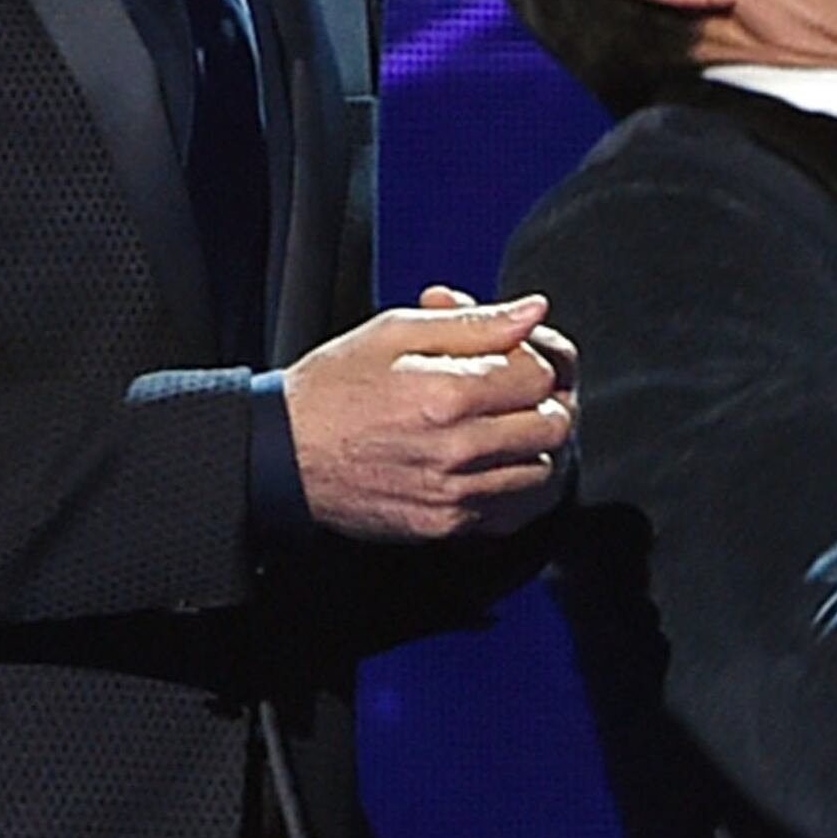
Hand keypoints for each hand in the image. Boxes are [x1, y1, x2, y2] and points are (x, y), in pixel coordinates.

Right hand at [285, 287, 574, 541]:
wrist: (283, 455)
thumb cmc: (334, 388)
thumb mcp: (395, 332)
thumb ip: (474, 323)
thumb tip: (534, 311)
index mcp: (447, 393)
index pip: (540, 375)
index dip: (531, 359)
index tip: (507, 359)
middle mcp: (457, 450)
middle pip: (552, 425)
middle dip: (542, 402)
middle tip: (513, 392)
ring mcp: (454, 494)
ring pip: (542, 472)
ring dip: (532, 447)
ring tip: (498, 426)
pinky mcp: (446, 525)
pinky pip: (514, 511)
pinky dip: (514, 487)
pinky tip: (489, 464)